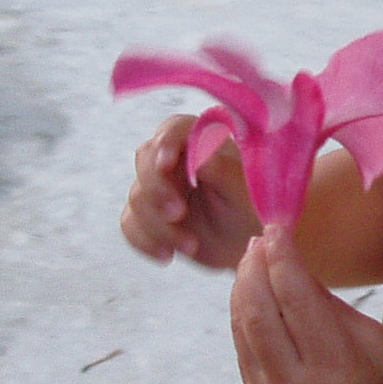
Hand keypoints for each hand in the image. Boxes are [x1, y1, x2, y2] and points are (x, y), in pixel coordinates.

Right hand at [121, 113, 261, 270]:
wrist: (245, 248)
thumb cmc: (252, 213)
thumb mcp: (245, 195)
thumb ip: (224, 172)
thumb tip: (200, 157)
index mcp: (203, 142)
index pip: (174, 128)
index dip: (164, 142)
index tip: (166, 165)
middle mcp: (176, 159)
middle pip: (145, 159)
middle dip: (156, 189)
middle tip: (178, 213)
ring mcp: (158, 187)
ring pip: (137, 196)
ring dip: (159, 224)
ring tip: (190, 245)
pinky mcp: (148, 215)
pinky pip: (130, 223)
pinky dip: (145, 241)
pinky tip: (167, 255)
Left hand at [230, 226, 382, 383]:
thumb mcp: (369, 335)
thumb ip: (322, 300)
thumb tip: (282, 257)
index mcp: (337, 367)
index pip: (295, 297)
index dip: (281, 256)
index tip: (276, 227)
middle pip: (259, 311)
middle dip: (254, 268)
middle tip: (258, 240)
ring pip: (242, 329)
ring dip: (242, 288)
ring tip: (251, 261)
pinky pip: (243, 349)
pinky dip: (243, 315)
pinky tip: (251, 294)